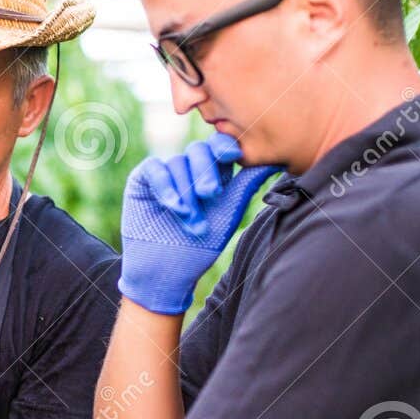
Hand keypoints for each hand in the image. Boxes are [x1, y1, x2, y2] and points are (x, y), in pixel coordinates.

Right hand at [118, 134, 280, 314]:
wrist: (167, 272)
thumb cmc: (200, 247)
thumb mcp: (228, 214)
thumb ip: (246, 185)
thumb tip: (276, 160)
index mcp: (212, 174)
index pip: (219, 147)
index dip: (225, 146)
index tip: (233, 156)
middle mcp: (188, 170)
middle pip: (199, 150)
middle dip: (206, 171)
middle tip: (210, 194)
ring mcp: (165, 173)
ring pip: (177, 162)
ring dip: (186, 192)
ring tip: (190, 220)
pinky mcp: (142, 180)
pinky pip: (155, 168)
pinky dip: (166, 186)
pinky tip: (174, 206)